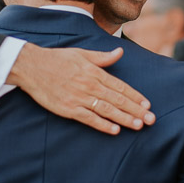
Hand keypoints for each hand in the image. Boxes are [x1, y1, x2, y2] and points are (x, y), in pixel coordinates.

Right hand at [7, 44, 154, 133]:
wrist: (32, 66)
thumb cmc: (57, 59)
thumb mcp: (82, 53)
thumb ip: (102, 57)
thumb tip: (119, 52)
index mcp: (94, 72)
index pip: (120, 86)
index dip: (135, 96)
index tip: (147, 104)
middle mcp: (89, 85)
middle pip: (117, 99)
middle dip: (136, 110)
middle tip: (150, 119)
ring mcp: (78, 97)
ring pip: (106, 110)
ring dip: (124, 118)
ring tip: (138, 125)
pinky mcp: (68, 108)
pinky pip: (89, 118)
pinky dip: (103, 124)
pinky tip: (115, 130)